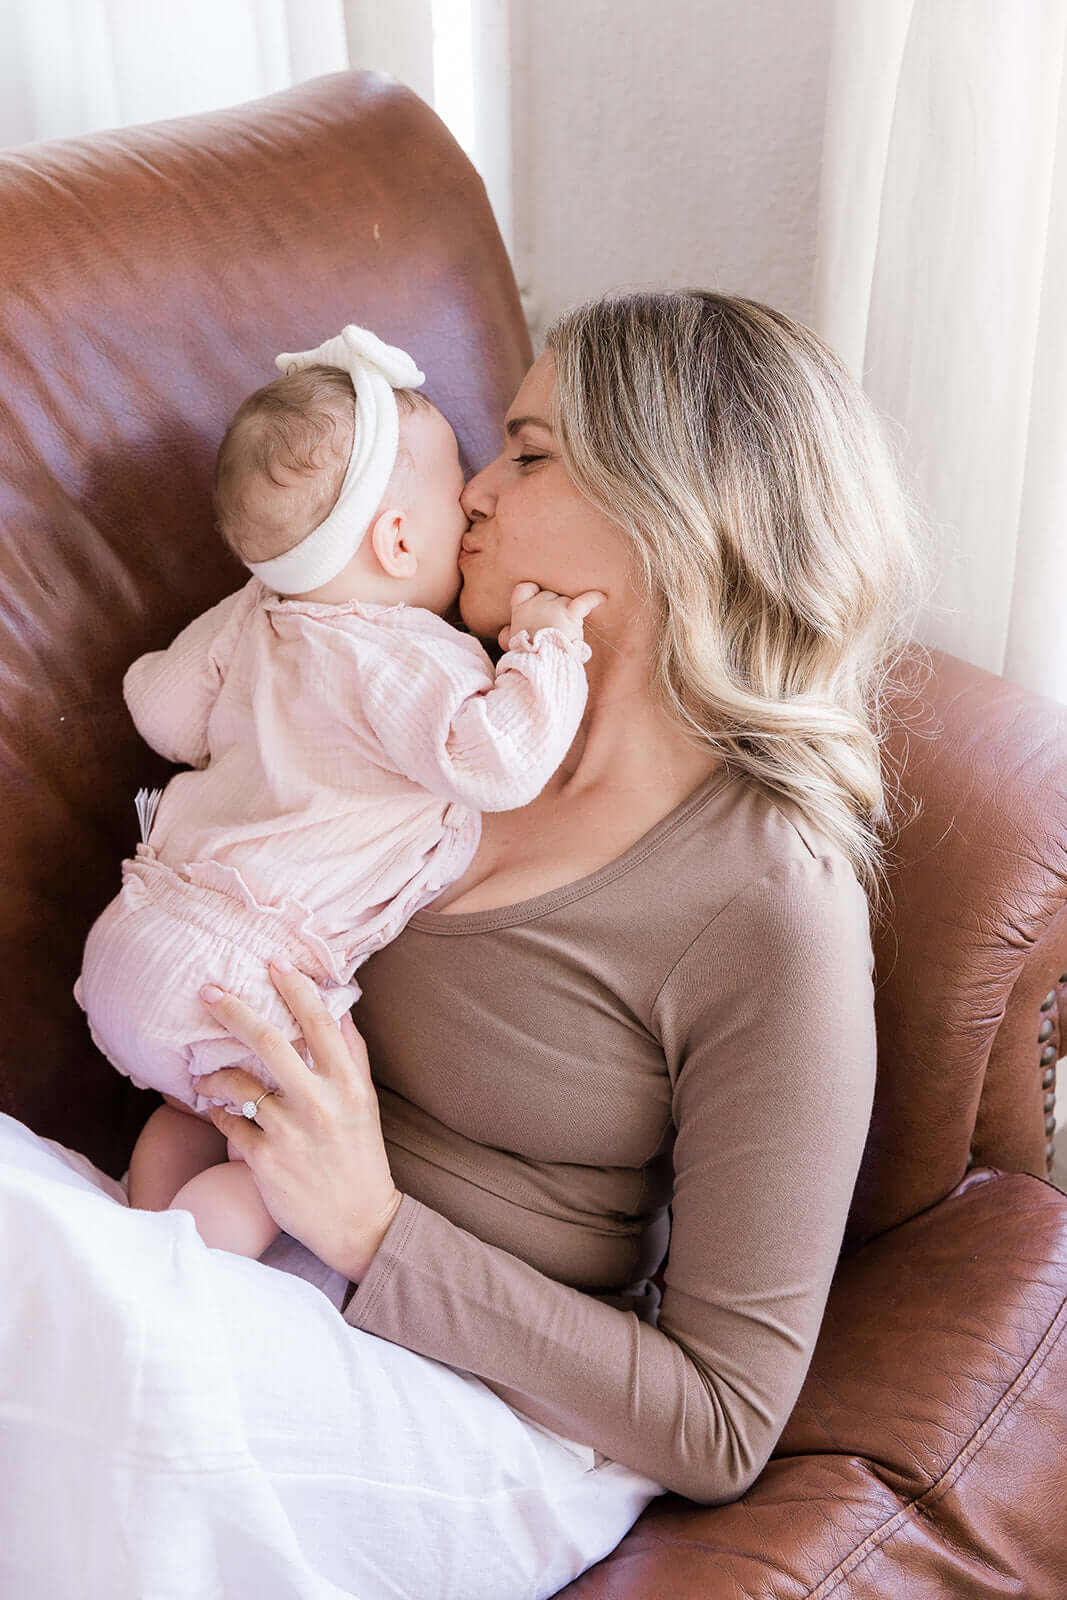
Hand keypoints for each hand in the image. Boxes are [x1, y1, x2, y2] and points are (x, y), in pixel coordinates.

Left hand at [194, 961, 401, 1281]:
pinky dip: (217, 1112)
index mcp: (347, 1083)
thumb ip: (351, 1054)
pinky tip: (212, 1109)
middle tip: (208, 991)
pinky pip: (229, 1124)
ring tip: (202, 1076)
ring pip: (240, 1084)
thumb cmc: (360, 1156)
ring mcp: (290, 1132)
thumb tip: (340, 1008)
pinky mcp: (265, 1161)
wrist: (359, 1222)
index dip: (295, 987)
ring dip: (214, 1074)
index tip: (273, 962)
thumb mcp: (365, 1101)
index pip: (320, 1022)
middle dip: (235, 1011)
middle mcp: (319, 1102)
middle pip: (270, 1042)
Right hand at [497, 581, 605, 651]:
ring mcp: (553, 606)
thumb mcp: (511, 645)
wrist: (537, 664)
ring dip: (570, 610)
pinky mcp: (569, 614)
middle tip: (558, 625)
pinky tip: (602, 597)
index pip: (524, 588)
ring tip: (572, 627)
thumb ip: (508, 636)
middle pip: (550, 594)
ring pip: (566, 600)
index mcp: (521, 610)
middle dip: (555, 606)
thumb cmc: (525, 656)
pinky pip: (583, 602)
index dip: (532, 591)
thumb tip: (502, 635)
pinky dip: (593, 599)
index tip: (536, 596)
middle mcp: (536, 603)